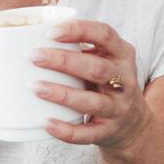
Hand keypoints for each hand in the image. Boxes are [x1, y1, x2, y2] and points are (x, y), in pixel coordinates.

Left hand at [30, 19, 150, 153]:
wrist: (134, 124)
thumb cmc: (105, 84)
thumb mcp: (103, 60)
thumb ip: (78, 49)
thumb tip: (29, 36)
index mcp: (122, 55)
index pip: (105, 35)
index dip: (79, 30)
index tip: (50, 32)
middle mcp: (124, 81)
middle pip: (96, 68)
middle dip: (63, 61)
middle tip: (33, 56)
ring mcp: (119, 108)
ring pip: (92, 101)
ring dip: (61, 94)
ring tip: (34, 86)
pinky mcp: (109, 131)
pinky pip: (88, 133)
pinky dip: (66, 130)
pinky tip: (46, 123)